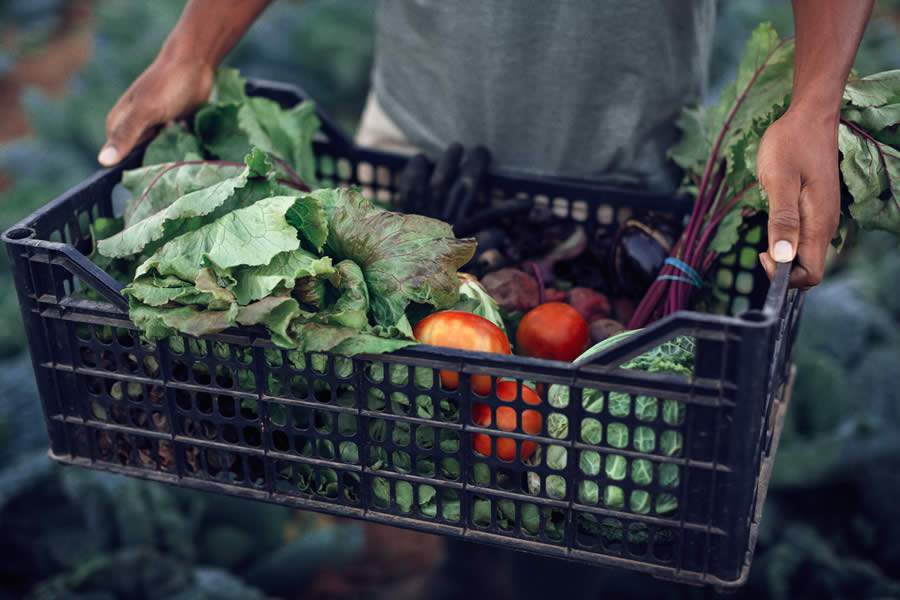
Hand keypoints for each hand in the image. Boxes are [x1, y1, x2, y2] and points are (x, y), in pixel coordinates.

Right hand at [98, 55, 213, 165]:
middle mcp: (134, 129)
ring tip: (182, 134)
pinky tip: (190, 134)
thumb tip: (102, 161)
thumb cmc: (166, 85)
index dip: (138, 168)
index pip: (122, 161)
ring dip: (174, 151)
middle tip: (173, 145)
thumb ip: (125, 135)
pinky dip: (184, 145)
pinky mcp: (172, 130)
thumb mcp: (145, 111)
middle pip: (144, 159)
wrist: (194, 64)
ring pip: (162, 154)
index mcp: (118, 125)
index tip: (155, 165)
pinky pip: (176, 147)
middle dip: (160, 159)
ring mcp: (154, 130)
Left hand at [756, 107, 841, 288]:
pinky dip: (787, 238)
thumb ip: (782, 220)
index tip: (764, 253)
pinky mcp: (816, 209)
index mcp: (818, 224)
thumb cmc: (791, 144)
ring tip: (767, 229)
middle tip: (761, 245)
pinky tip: (774, 221)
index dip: (784, 275)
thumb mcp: (779, 181)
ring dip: (783, 252)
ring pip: (805, 254)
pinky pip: (804, 237)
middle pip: (808, 268)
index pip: (810, 275)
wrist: (809, 116)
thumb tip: (782, 257)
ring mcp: (823, 218)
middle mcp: (825, 226)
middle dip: (782, 268)